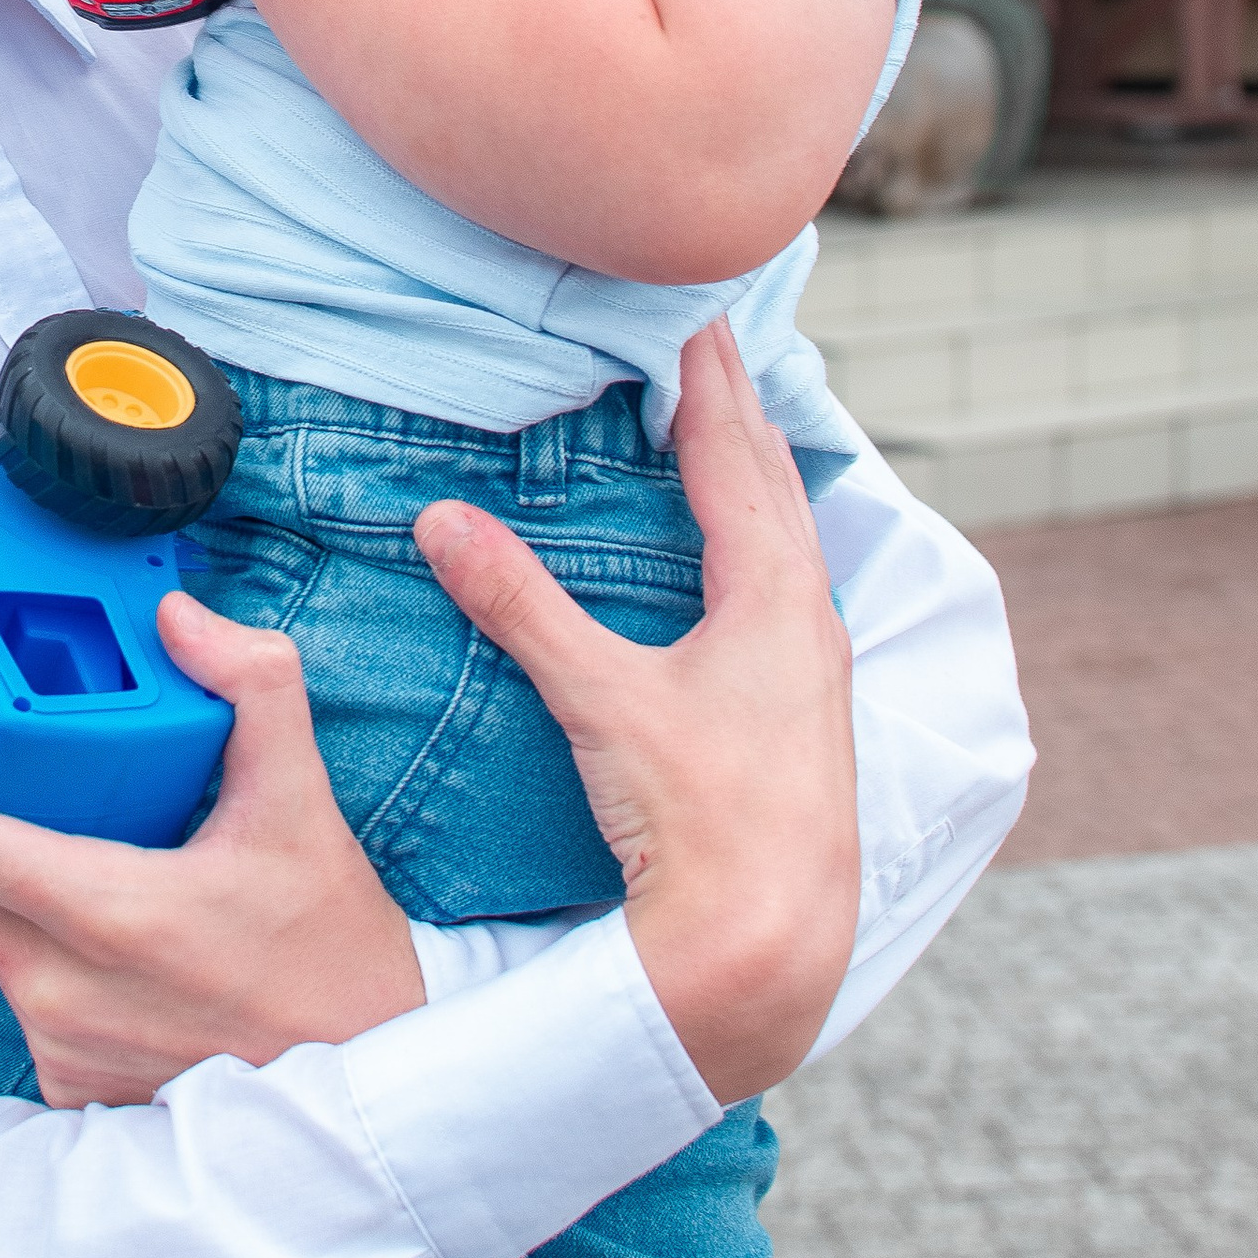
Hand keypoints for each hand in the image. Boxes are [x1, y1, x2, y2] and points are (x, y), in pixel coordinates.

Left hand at [0, 600, 419, 1107]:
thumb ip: (254, 689)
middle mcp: (64, 991)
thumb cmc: (334, 955)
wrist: (364, 1087)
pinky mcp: (65, 1082)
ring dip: (4, 882)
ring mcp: (59, 1045)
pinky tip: (103, 931)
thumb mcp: (303, 807)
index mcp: (111, 915)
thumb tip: (180, 619)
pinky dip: (44, 949)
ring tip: (68, 843)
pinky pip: (19, 994)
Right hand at [414, 318, 858, 1102]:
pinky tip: (743, 575)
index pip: (736, 457)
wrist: (772, 942)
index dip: (707, 382)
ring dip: (758, 481)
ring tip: (730, 436)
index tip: (694, 314)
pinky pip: (787, 597)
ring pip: (790, 544)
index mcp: (775, 597)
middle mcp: (810, 623)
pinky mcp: (803, 718)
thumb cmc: (702, 821)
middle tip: (713, 344)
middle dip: (740, 411)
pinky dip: (761, 549)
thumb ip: (523, 607)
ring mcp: (816, 674)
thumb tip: (442, 522)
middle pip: (775, 486)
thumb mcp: (602, 701)